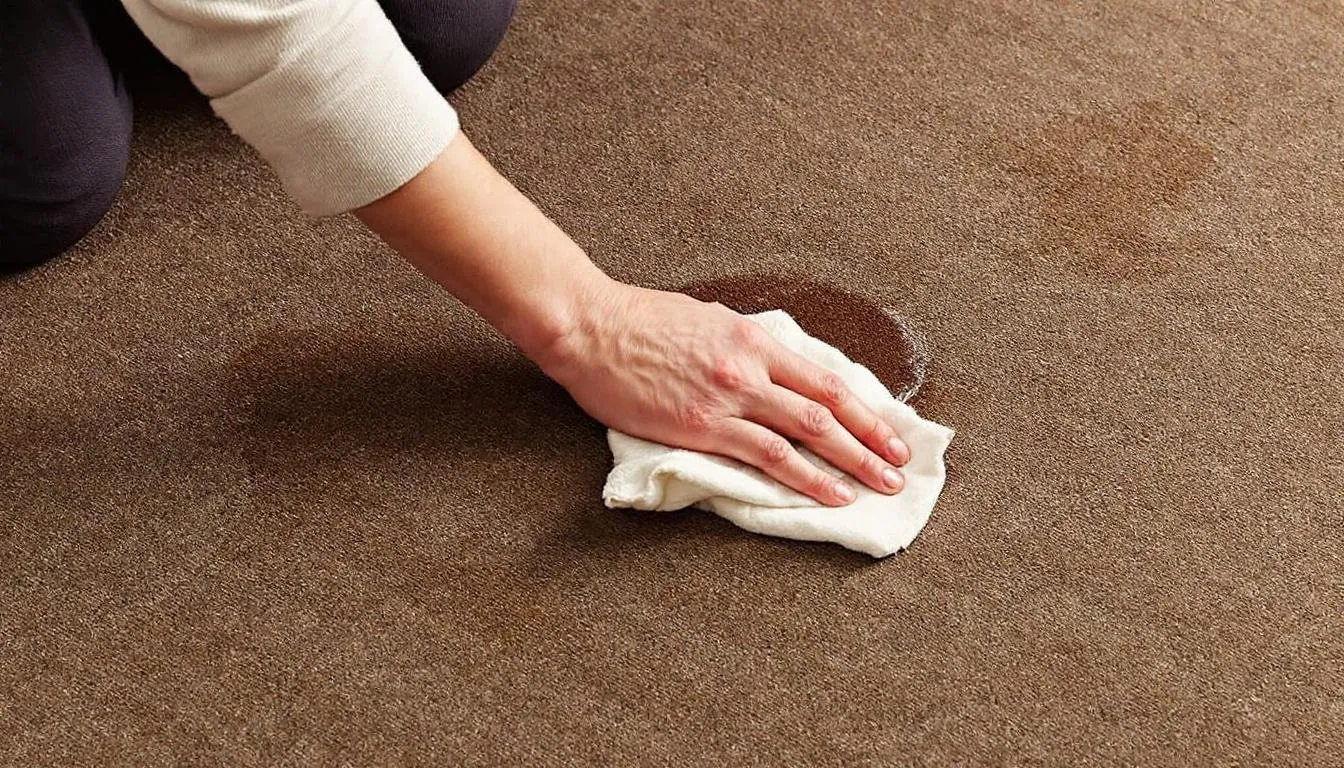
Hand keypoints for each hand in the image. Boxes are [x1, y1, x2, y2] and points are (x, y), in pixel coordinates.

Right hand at [534, 281, 909, 505]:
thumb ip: (747, 348)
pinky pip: (765, 457)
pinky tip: (827, 494)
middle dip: (870, 441)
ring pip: (806, 434)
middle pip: (827, 409)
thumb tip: (777, 371)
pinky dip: (804, 478)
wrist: (592, 329)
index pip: (825, 380)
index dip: (866, 409)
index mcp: (755, 339)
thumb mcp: (708, 321)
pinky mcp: (702, 426)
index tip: (891, 432)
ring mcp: (728, 398)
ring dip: (849, 465)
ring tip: (876, 488)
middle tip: (899, 468)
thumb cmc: (642, 323)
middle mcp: (751, 367)